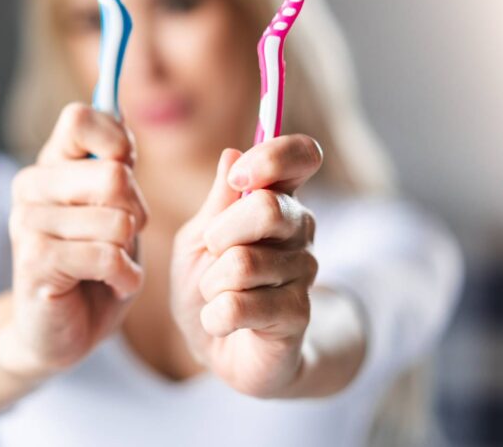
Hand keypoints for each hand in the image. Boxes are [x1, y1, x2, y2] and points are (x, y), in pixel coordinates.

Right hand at [0, 103, 147, 379]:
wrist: (60, 330)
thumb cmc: (95, 264)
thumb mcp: (116, 207)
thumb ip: (117, 162)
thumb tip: (115, 104)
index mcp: (52, 162)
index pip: (81, 117)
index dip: (118, 143)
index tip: (125, 174)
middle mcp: (32, 184)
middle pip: (114, 175)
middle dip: (138, 211)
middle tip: (126, 235)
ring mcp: (28, 222)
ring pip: (116, 221)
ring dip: (130, 251)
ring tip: (114, 264)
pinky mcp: (34, 261)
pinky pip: (106, 257)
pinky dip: (125, 277)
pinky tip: (112, 284)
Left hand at [170, 135, 322, 396]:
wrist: (220, 347)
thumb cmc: (209, 285)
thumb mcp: (198, 238)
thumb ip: (217, 202)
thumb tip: (233, 155)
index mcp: (277, 198)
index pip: (303, 155)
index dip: (272, 158)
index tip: (240, 178)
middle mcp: (300, 229)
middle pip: (267, 208)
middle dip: (220, 233)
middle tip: (212, 253)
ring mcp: (304, 272)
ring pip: (243, 264)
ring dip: (211, 284)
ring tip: (216, 295)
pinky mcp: (298, 315)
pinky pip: (239, 306)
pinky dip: (213, 316)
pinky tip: (221, 322)